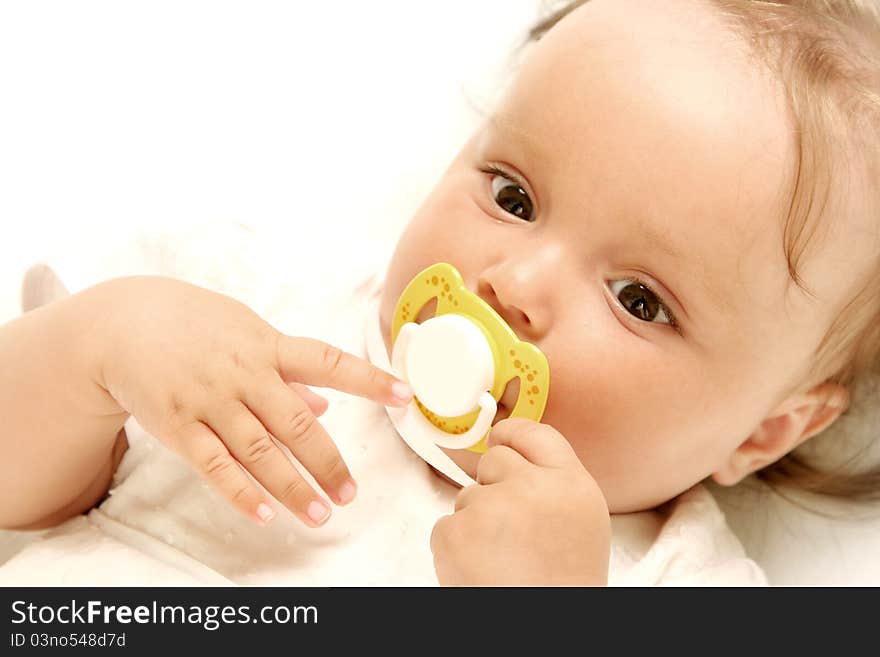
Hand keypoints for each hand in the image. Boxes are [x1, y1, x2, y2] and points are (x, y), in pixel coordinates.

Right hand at [88, 276, 411, 526]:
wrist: (124, 324)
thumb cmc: (196, 325)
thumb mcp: (247, 332)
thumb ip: (287, 370)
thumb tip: (325, 403)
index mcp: (269, 346)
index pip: (330, 362)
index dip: (369, 380)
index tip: (405, 396)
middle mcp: (245, 373)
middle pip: (297, 424)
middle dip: (328, 462)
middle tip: (350, 495)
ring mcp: (211, 400)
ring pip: (260, 452)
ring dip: (292, 487)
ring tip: (319, 513)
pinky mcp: (179, 425)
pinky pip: (214, 465)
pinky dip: (241, 492)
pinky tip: (264, 514)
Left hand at [430, 418, 610, 585]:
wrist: (543, 635)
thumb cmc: (563, 583)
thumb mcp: (582, 522)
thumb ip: (554, 483)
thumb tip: (512, 450)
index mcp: (572, 484)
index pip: (535, 433)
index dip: (513, 434)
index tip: (501, 437)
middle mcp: (532, 487)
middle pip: (495, 460)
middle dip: (495, 487)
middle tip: (512, 531)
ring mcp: (489, 508)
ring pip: (467, 496)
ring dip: (476, 523)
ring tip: (502, 562)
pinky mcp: (454, 533)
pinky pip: (447, 526)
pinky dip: (456, 548)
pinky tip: (481, 572)